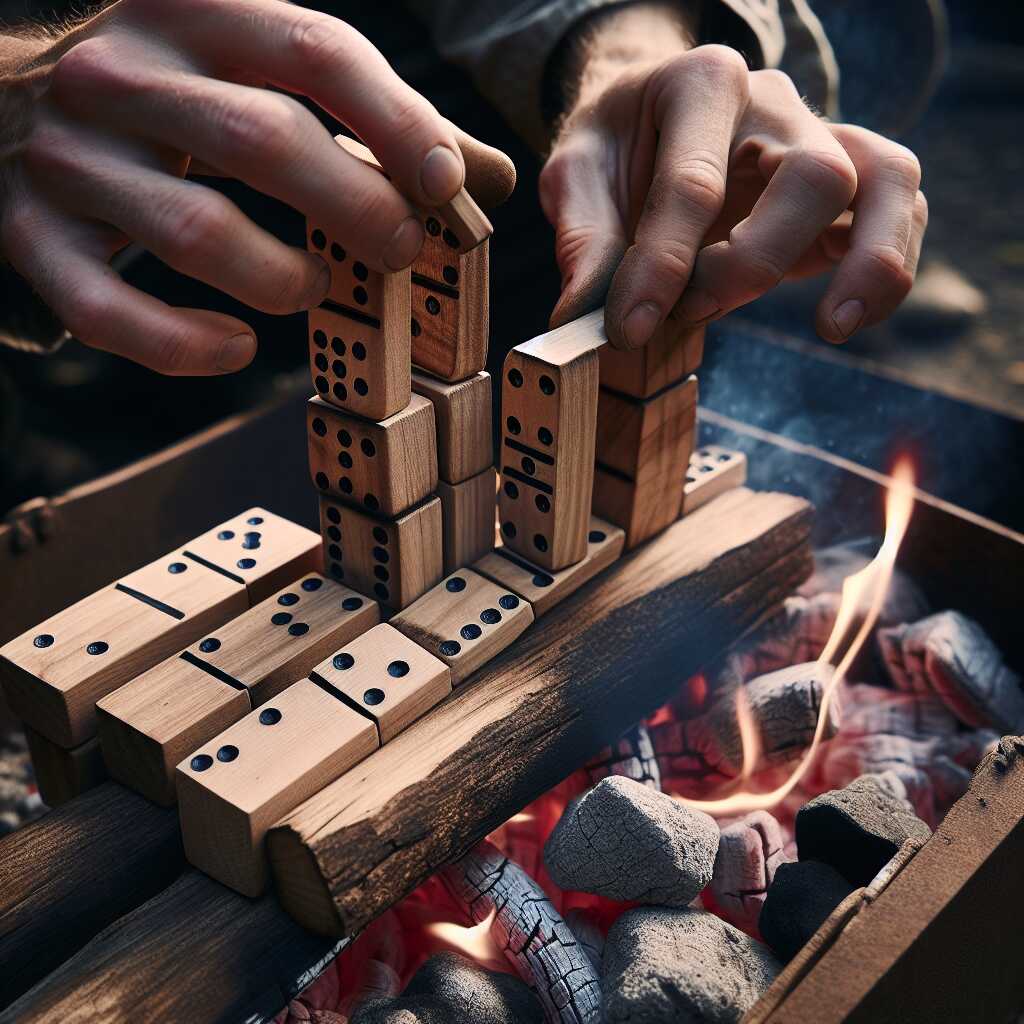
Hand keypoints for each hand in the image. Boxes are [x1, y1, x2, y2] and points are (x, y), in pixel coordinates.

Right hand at [0, 0, 512, 373]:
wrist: (9, 105)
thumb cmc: (176, 96)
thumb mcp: (259, 73)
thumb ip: (371, 118)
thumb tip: (483, 177)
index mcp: (192, 16)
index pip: (314, 51)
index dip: (394, 121)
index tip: (446, 182)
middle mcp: (120, 76)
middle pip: (262, 139)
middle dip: (354, 206)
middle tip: (401, 250)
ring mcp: (69, 161)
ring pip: (195, 231)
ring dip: (280, 278)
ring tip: (314, 288)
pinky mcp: (35, 240)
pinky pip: (111, 311)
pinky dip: (185, 345)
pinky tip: (237, 347)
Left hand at [541, 12, 926, 349]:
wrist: (647, 122)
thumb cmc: (613, 149)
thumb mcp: (573, 177)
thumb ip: (583, 238)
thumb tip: (584, 318)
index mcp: (700, 83)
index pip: (693, 182)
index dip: (661, 265)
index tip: (629, 329)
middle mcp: (774, 101)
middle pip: (812, 174)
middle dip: (754, 263)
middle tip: (691, 313)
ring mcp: (819, 136)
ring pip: (886, 179)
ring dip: (870, 259)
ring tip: (833, 325)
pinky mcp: (842, 185)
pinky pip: (899, 208)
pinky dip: (887, 263)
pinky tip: (846, 317)